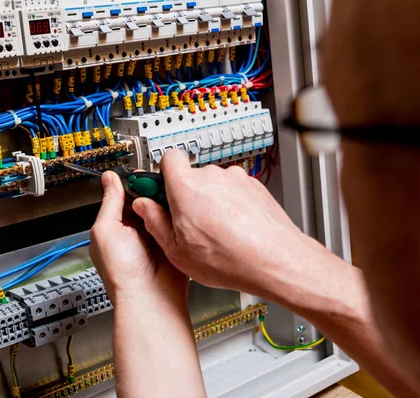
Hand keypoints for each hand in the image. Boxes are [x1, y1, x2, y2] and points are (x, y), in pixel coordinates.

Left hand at [90, 170, 187, 303]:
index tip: (140, 173)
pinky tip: (178, 210)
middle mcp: (134, 231)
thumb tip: (108, 179)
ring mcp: (154, 235)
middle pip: (144, 199)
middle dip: (150, 191)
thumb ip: (109, 203)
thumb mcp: (106, 231)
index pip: (122, 195)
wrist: (151, 297)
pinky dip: (177, 213)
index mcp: (114, 227)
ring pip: (161, 207)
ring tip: (167, 198)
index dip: (131, 183)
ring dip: (164, 202)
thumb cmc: (123, 273)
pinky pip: (176, 219)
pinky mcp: (172, 240)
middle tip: (157, 184)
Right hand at [132, 150, 324, 304]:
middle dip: (187, 195)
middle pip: (191, 176)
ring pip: (214, 185)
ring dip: (211, 202)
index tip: (159, 190)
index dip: (162, 174)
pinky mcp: (254, 186)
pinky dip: (232, 205)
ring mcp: (235, 179)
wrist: (275, 260)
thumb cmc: (230, 259)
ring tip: (216, 232)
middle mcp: (212, 176)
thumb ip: (155, 223)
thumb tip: (144, 208)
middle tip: (188, 222)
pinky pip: (234, 191)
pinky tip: (234, 230)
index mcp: (186, 187)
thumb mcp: (177, 250)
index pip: (168, 158)